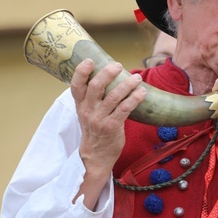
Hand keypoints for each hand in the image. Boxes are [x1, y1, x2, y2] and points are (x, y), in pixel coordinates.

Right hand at [71, 59, 145, 207]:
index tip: (89, 60)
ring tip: (137, 78)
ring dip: (127, 85)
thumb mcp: (87, 114)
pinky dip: (134, 98)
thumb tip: (106, 77)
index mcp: (80, 106)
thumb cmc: (95, 132)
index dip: (81, 72)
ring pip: (114, 97)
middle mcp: (88, 111)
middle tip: (118, 66)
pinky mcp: (112, 127)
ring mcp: (100, 119)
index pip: (75, 86)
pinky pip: (125, 109)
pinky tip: (142, 93)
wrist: (95, 157)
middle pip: (95, 87)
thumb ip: (92, 99)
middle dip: (107, 73)